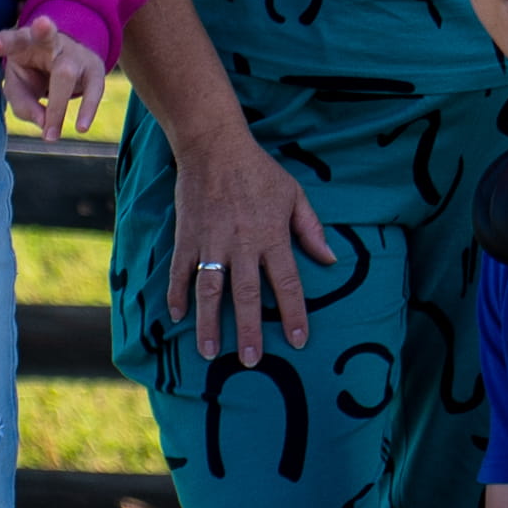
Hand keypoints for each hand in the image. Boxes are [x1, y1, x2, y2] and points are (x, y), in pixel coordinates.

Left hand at [0, 16, 109, 137]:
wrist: (68, 60)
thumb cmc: (35, 73)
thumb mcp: (20, 86)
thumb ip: (23, 104)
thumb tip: (44, 123)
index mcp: (25, 42)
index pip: (12, 39)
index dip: (2, 42)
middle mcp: (51, 42)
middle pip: (47, 36)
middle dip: (44, 30)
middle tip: (42, 24)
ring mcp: (75, 53)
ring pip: (66, 72)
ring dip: (57, 104)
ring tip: (50, 135)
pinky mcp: (94, 68)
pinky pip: (93, 89)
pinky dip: (87, 109)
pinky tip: (80, 128)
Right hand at [165, 132, 342, 371]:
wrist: (215, 146)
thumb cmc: (259, 171)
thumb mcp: (294, 195)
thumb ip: (311, 229)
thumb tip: (330, 259)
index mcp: (272, 236)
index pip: (287, 283)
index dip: (293, 314)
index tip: (298, 340)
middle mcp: (242, 244)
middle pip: (246, 295)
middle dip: (248, 330)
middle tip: (250, 361)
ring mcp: (211, 242)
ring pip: (210, 290)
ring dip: (208, 323)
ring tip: (209, 352)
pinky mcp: (187, 237)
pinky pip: (180, 271)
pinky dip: (177, 294)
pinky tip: (177, 317)